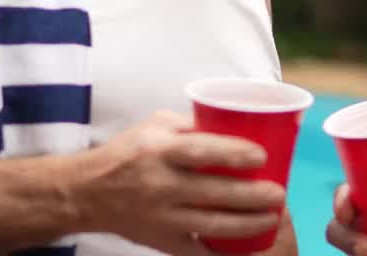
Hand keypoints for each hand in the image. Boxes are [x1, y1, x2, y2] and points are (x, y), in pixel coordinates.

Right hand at [67, 111, 284, 255]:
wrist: (87, 193)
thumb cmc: (128, 152)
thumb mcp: (156, 125)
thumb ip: (192, 124)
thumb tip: (237, 123)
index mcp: (159, 150)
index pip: (199, 151)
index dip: (233, 154)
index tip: (262, 156)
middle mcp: (160, 184)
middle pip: (212, 193)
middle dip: (251, 196)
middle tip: (279, 193)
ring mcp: (160, 217)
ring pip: (211, 225)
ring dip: (247, 224)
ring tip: (272, 217)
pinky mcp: (160, 241)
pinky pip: (196, 252)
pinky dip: (222, 253)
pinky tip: (248, 247)